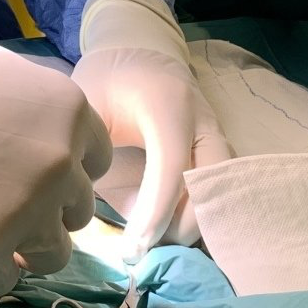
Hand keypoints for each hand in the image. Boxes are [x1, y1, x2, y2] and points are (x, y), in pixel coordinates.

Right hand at [0, 0, 111, 294]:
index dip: (65, 172)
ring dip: (22, 250)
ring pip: (51, 256)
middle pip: (77, 213)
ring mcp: (24, 211)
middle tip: (1, 204)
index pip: (96, 162)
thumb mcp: (0, 74)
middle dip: (46, 212)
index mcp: (69, 113)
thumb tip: (31, 146)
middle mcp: (61, 165)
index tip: (35, 176)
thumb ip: (31, 115)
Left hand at [69, 0, 232, 260]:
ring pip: (221, 195)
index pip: (172, 165)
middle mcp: (203, 123)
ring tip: (153, 250)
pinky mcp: (219, 155)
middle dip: (182, 226)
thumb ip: (92, 151)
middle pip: (211, 186)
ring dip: (193, 228)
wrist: (140, 53)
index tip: (133, 248)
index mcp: (168, 105)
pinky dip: (198, 221)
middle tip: (144, 253)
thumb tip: (87, 206)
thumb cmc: (108, 82)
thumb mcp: (90, 106)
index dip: (156, 211)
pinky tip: (167, 240)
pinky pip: (219, 195)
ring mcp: (217, 139)